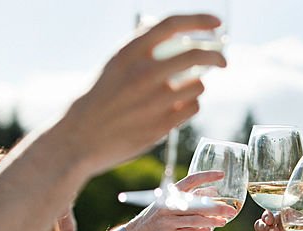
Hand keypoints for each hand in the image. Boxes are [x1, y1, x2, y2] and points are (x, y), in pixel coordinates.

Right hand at [64, 14, 226, 173]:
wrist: (79, 139)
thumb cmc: (97, 100)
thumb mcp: (113, 66)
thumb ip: (141, 52)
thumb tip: (176, 40)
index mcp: (128, 53)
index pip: (171, 24)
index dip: (199, 20)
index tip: (217, 22)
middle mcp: (143, 73)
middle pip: (196, 55)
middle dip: (217, 56)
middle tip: (223, 61)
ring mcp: (153, 101)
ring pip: (198, 85)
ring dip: (197, 86)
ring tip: (182, 91)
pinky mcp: (161, 125)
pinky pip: (192, 108)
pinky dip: (190, 106)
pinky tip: (177, 108)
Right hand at [125, 171, 236, 230]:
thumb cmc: (156, 218)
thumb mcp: (169, 204)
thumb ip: (189, 198)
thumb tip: (213, 193)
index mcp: (169, 194)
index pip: (191, 180)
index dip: (206, 176)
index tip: (222, 174)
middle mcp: (168, 205)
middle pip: (197, 204)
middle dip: (216, 207)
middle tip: (231, 209)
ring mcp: (167, 220)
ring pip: (195, 219)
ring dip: (212, 221)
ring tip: (223, 222)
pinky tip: (208, 230)